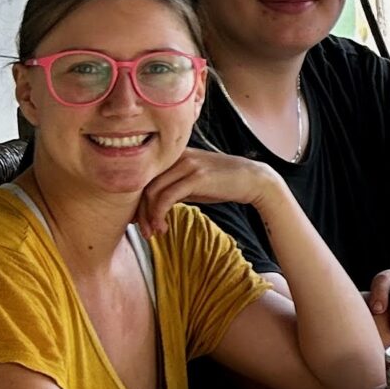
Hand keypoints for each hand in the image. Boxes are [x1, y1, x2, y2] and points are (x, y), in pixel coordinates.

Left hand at [136, 150, 283, 236]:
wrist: (253, 179)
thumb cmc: (223, 183)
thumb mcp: (193, 183)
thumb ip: (173, 188)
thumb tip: (152, 206)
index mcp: (173, 155)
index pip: (144, 177)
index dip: (136, 201)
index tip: (138, 220)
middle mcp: (177, 156)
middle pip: (144, 184)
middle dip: (140, 211)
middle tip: (144, 232)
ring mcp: (186, 164)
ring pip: (152, 192)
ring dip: (149, 216)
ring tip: (155, 232)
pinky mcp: (196, 177)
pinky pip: (167, 197)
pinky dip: (160, 214)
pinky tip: (163, 226)